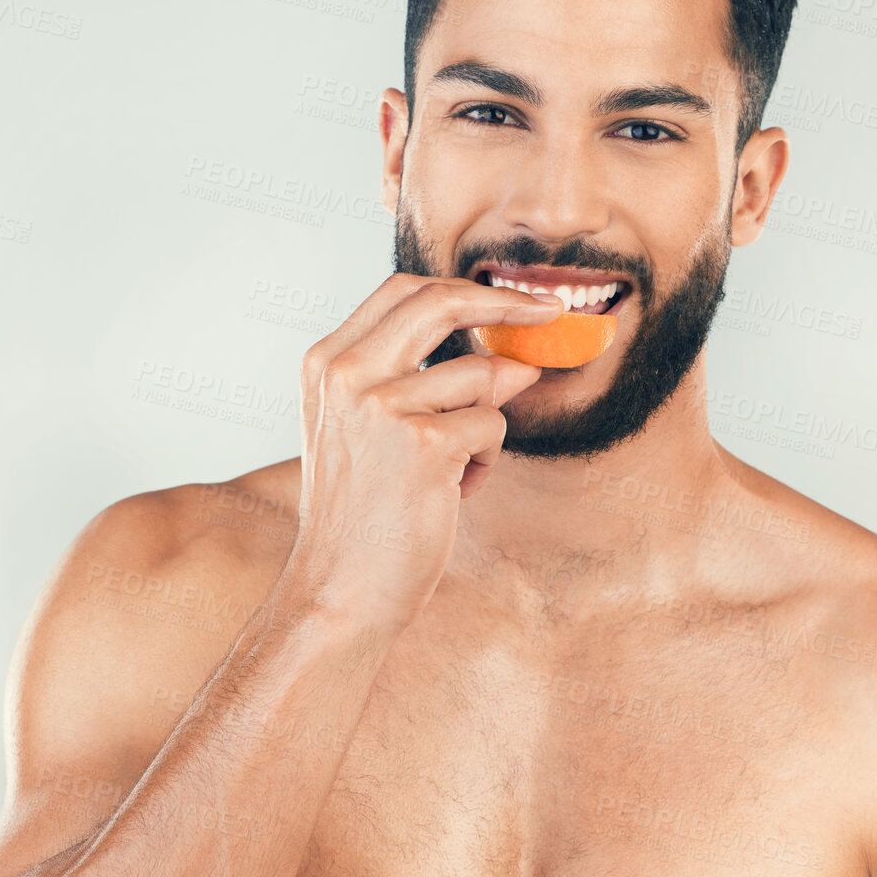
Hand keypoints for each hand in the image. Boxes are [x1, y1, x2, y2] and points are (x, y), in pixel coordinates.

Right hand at [286, 272, 564, 630]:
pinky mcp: (424, 443)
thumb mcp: (370, 432)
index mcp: (325, 363)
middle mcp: (347, 375)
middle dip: (506, 304)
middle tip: (551, 313)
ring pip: (480, 377)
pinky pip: (491, 427)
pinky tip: (451, 492)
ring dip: (485, 425)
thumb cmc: (361, 516)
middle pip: (440, 302)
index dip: (463, 287)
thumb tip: (514, 359)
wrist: (341, 589)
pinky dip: (485, 461)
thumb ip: (424, 382)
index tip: (510, 298)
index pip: (402, 292)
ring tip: (453, 471)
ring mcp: (383, 405)